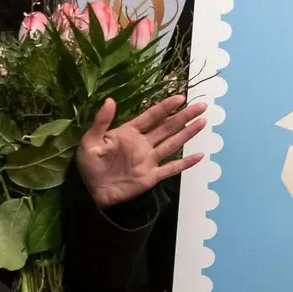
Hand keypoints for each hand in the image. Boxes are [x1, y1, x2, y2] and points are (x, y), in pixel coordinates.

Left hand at [78, 95, 206, 206]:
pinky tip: (199, 156)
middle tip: (201, 106)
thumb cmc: (90, 165)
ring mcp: (149, 160)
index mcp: (129, 132)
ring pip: (173, 144)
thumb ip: (101, 122)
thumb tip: (110, 100)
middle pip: (167, 127)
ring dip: (188, 133)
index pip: (151, 116)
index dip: (166, 107)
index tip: (180, 98)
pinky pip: (171, 169)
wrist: (91, 193)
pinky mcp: (151, 177)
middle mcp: (143, 144)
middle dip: (184, 116)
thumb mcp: (90, 141)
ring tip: (203, 122)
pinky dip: (185, 163)